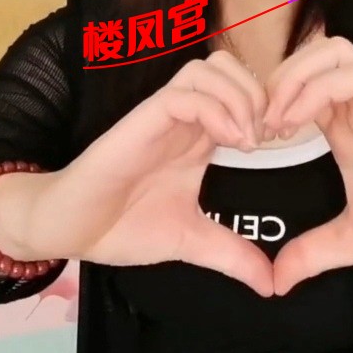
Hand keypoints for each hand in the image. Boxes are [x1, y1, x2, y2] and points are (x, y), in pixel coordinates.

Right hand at [27, 50, 274, 296]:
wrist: (70, 230)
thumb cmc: (121, 227)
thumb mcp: (191, 242)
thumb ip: (232, 255)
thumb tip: (271, 284)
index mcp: (197, 138)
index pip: (241, 91)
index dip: (268, 107)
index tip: (282, 143)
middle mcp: (183, 119)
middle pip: (228, 67)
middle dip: (258, 94)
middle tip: (267, 137)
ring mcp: (162, 117)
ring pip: (208, 70)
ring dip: (239, 97)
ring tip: (247, 141)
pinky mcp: (141, 121)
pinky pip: (183, 94)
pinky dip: (216, 109)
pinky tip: (228, 143)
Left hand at [261, 36, 352, 296]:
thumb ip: (315, 252)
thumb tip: (277, 281)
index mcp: (348, 130)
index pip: (298, 86)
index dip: (265, 104)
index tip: (246, 144)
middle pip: (307, 56)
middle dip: (270, 83)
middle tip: (254, 128)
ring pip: (328, 52)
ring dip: (291, 78)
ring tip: (274, 122)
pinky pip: (351, 73)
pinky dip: (314, 89)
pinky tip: (296, 124)